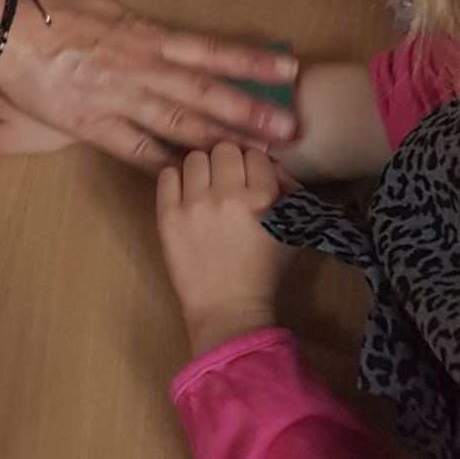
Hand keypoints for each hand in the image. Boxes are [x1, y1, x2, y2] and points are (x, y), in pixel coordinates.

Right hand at [0, 0, 298, 170]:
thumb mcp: (105, 10)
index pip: (209, 49)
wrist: (6, 31)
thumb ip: (137, 30)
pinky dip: (165, 165)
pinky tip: (193, 178)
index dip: (250, 60)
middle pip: (205, 91)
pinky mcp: (93, 124)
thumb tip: (160, 39)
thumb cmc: (50, 12)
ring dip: (221, 138)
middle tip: (289, 128)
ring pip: (179, 122)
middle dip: (249, 111)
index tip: (287, 69)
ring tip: (258, 154)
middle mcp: (140, 67)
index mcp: (145, 35)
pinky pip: (135, 150)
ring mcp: (118, 99)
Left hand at [156, 143, 299, 354]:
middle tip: (227, 181)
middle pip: (224, 150)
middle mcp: (227, 196)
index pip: (256, 156)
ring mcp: (194, 204)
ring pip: (194, 157)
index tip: (250, 180)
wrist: (228, 309)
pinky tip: (185, 194)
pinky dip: (175, 180)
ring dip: (201, 169)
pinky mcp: (168, 216)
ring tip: (204, 188)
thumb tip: (273, 163)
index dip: (254, 167)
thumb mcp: (293, 233)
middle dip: (228, 163)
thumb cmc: (263, 272)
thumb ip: (291, 193)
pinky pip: (167, 175)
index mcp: (262, 199)